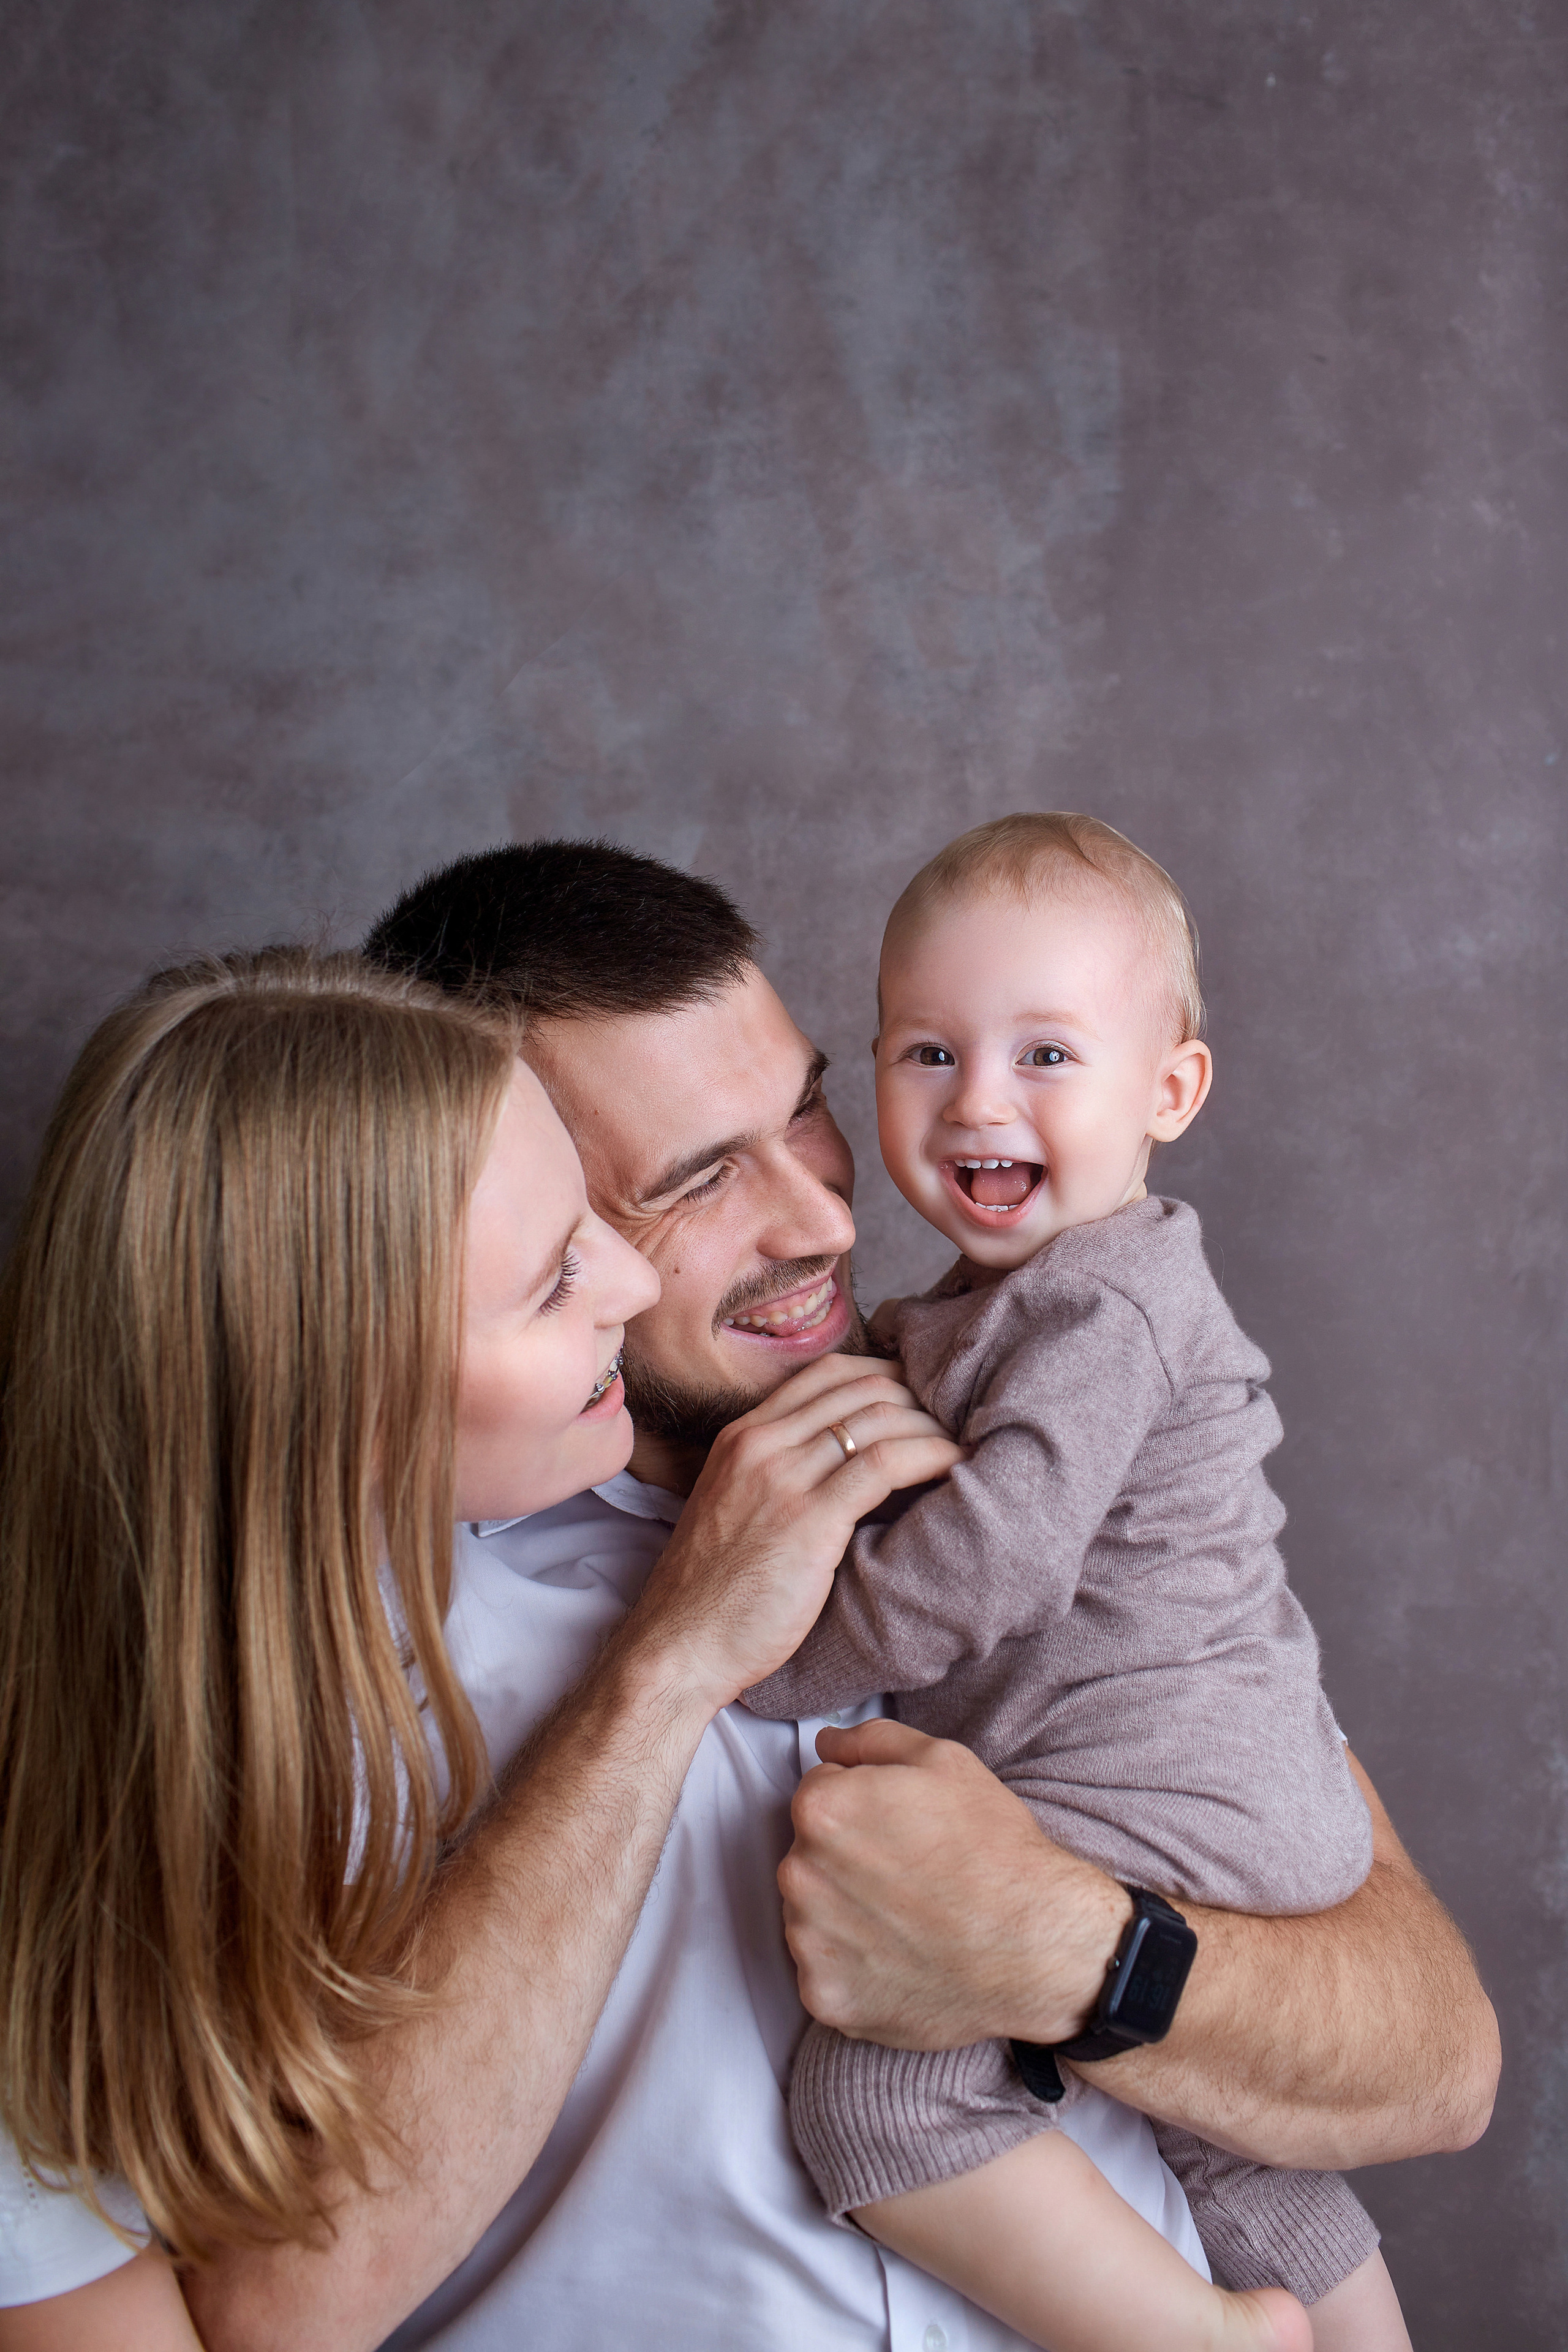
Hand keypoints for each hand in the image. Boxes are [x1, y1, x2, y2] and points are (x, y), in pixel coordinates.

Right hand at [630, 1355, 961, 1715]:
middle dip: (917, 1395)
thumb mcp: (733, 1506)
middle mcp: (761, 1445)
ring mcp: (783, 1479)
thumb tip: (842, 1465)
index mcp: (742, 1437)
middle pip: (858, 1387)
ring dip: (931, 1424)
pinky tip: (956, 1465)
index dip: (884, 1373)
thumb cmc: (713, 1592)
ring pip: (876, 1419)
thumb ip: (778, 1474)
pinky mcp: (810, 1521)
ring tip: (962, 1441)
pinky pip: (885, 1465)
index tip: (920, 1394)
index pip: (826, 1372)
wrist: (679, 1647)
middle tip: (952, 1419)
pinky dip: (930, 1456)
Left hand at [779, 1719, 1130, 2047]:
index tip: (898, 1827)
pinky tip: (901, 1956)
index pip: (817, 1794)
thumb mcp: (943, 1761)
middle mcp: (801, 1875)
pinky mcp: (826, 1997)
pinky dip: (854, 1967)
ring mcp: (809, 1944)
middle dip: (848, 1858)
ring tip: (908, 1917)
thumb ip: (871, 1741)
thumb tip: (828, 1743)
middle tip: (908, 1873)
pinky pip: (824, 1971)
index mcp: (822, 1810)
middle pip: (809, 1854)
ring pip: (813, 1913)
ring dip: (846, 1912)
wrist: (1036, 1948)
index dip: (862, 1804)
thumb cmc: (995, 1852)